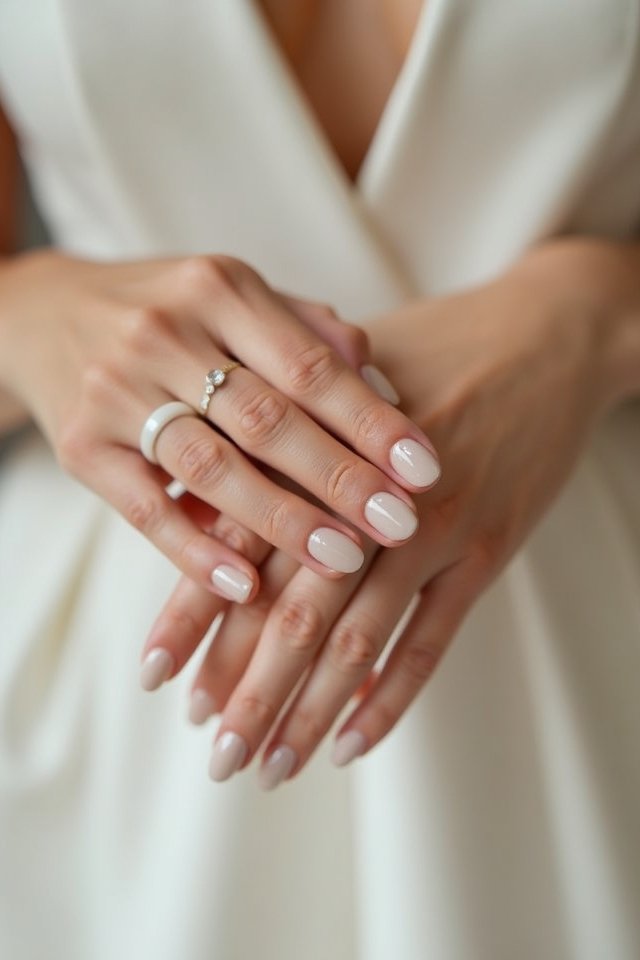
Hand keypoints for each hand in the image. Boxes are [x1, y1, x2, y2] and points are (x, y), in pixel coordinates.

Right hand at [0, 251, 439, 603]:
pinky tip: (244, 587)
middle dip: (341, 478)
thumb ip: (304, 330)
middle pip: (268, 418)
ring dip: (282, 520)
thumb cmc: (165, 310)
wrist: (44, 314)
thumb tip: (381, 381)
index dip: (371, 420)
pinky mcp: (83, 448)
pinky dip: (195, 552)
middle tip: (401, 525)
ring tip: (344, 560)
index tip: (424, 469)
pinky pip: (144, 508)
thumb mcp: (233, 297)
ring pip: (211, 466)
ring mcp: (117, 391)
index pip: (310, 364)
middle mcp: (166, 332)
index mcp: (219, 288)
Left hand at [144, 243, 615, 778]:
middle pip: (295, 608)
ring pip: (359, 638)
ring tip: (272, 766)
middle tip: (213, 754)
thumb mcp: (347, 370)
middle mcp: (371, 496)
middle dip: (249, 690)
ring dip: (311, 711)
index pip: (241, 546)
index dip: (197, 614)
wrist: (547, 335)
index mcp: (322, 445)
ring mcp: (436, 527)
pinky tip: (354, 743)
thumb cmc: (434, 349)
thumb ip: (277, 431)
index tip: (158, 676)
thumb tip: (199, 497)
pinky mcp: (489, 548)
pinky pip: (434, 639)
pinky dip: (392, 697)